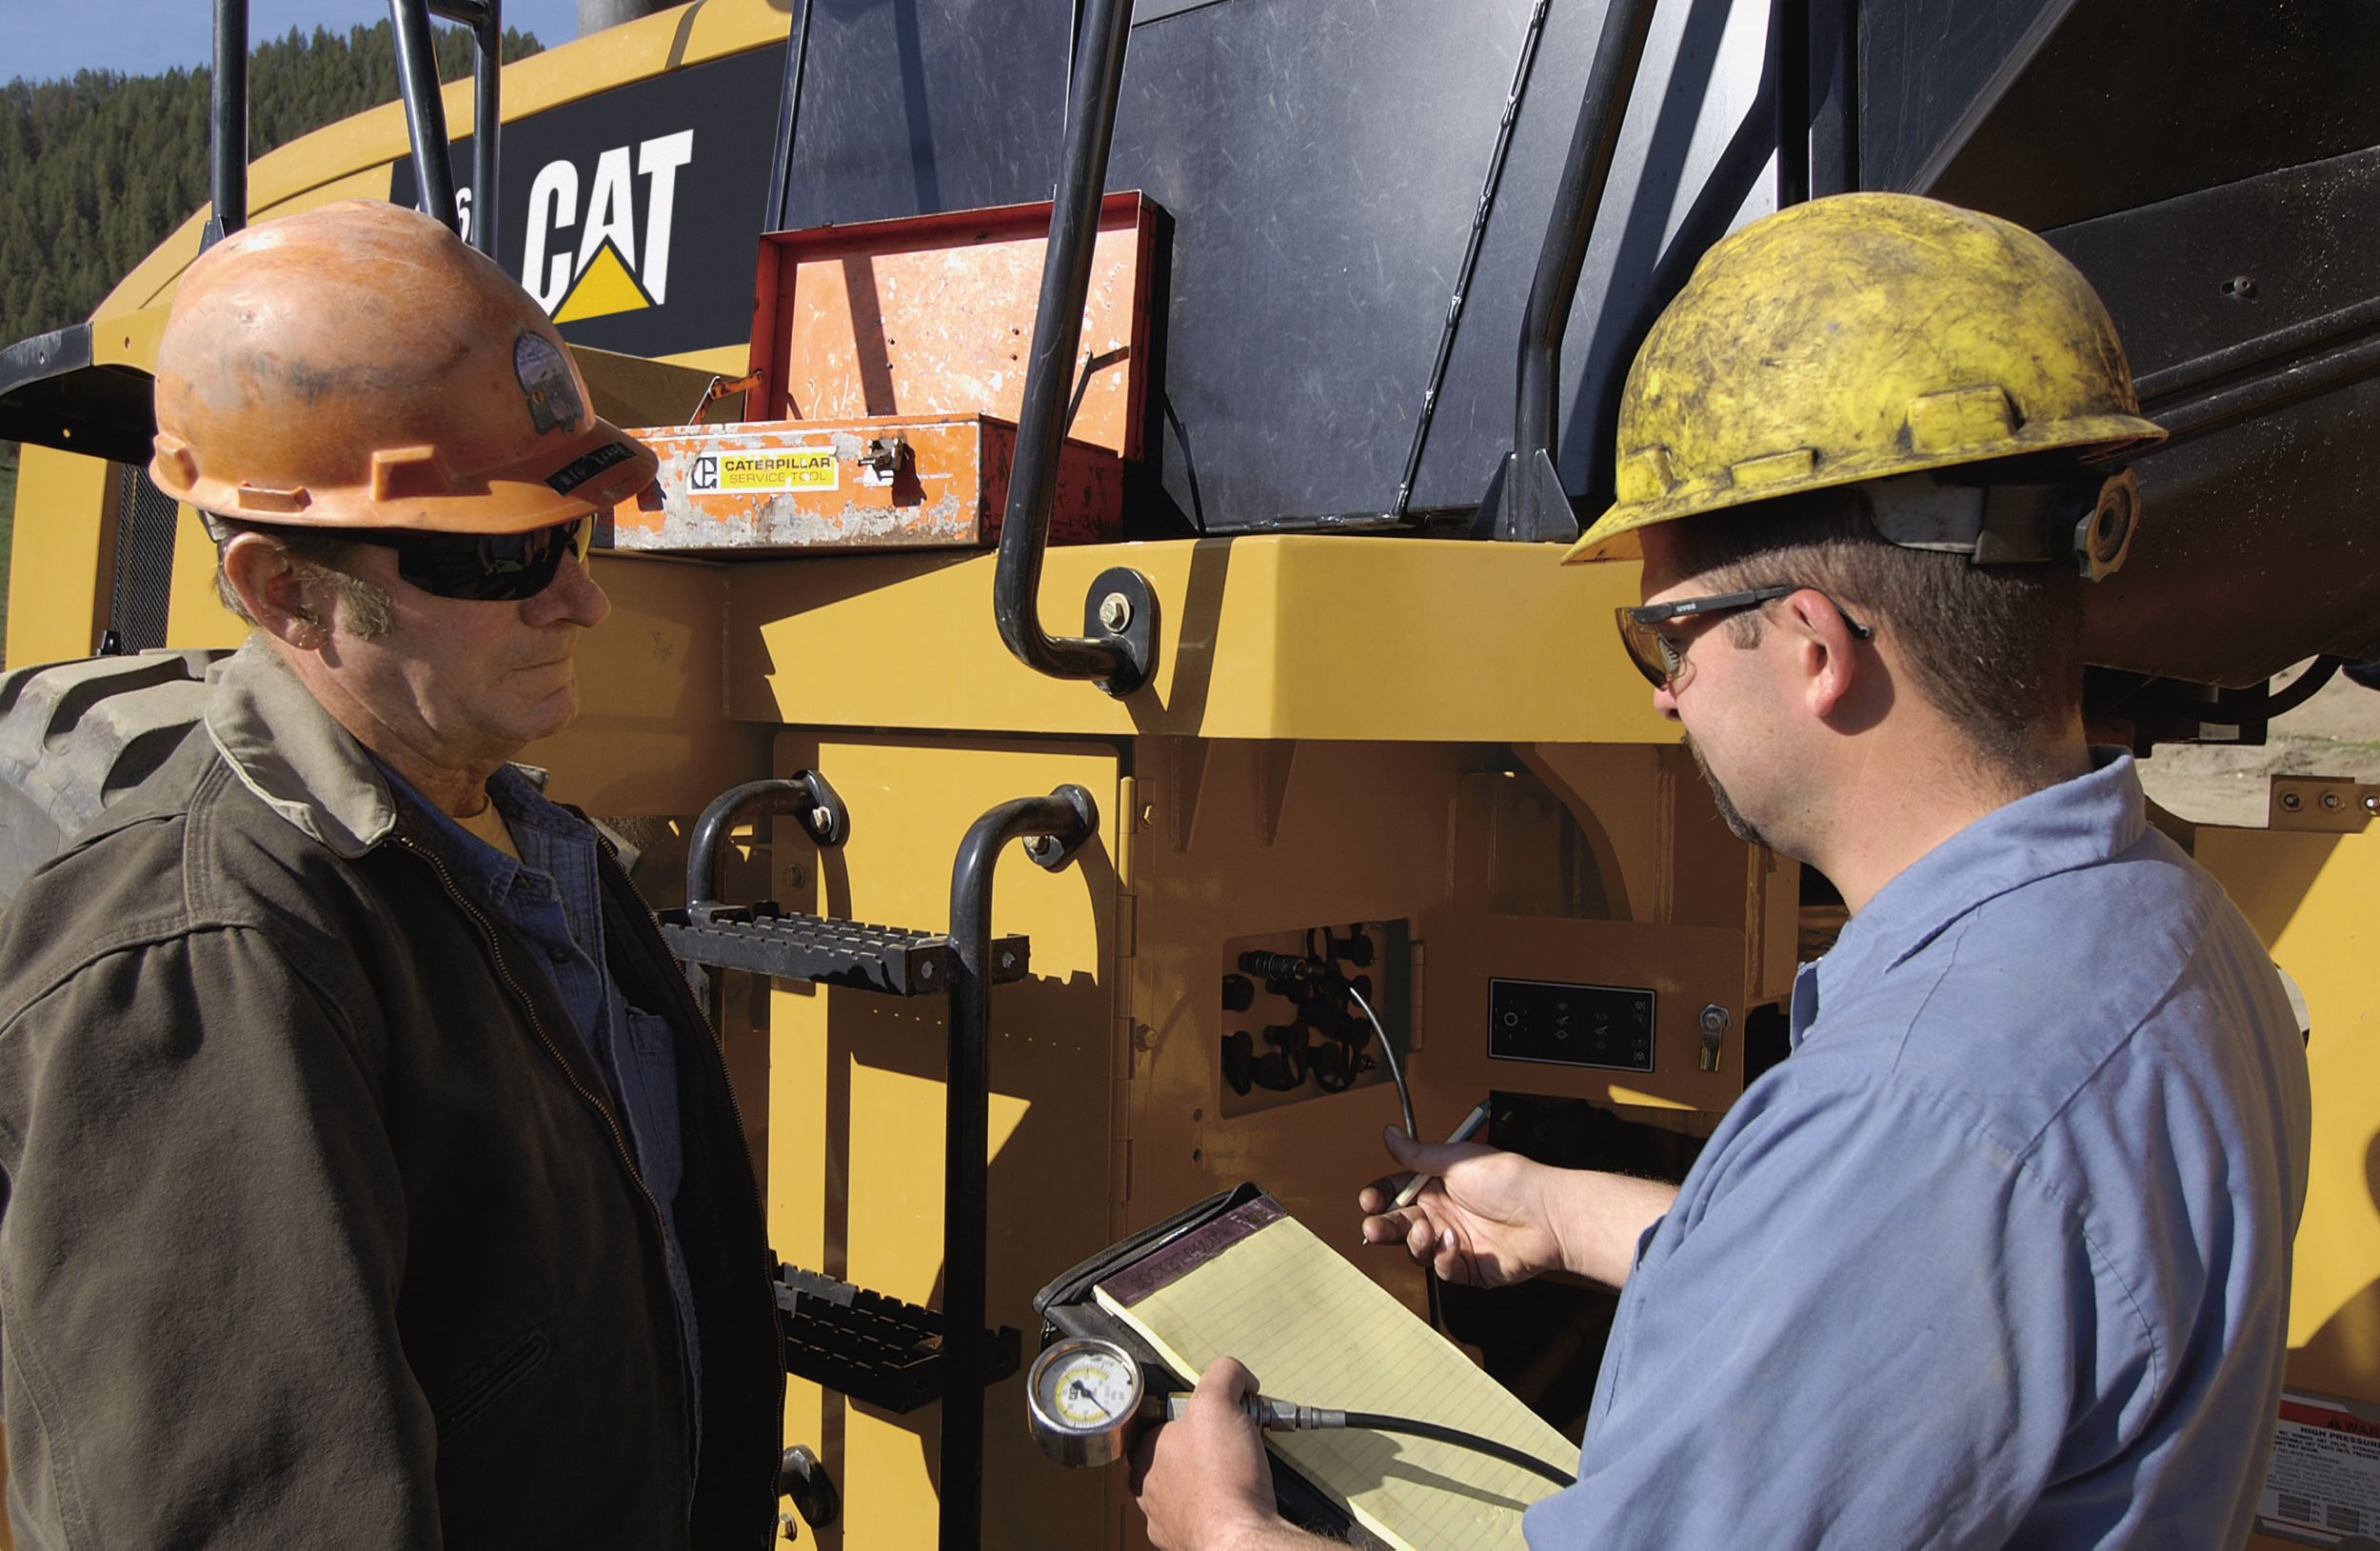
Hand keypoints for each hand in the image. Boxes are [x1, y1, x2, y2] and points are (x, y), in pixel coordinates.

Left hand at [1131, 1357, 1283, 1550]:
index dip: (1189, 1413)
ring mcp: (1163, 1518)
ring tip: (1233, 1472)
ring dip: (1204, 1479)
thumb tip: (1236, 1375)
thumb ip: (1223, 1374)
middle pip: (1171, 1455)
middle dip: (1199, 1447)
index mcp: (1144, 1451)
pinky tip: (1232, 1500)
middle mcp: (1147, 1487)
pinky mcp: (1183, 1540)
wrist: (1239, 1537)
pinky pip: (1195, 1516)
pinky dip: (1213, 1508)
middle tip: (1227, 1442)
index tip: (1211, 1416)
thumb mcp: (1219, 1402)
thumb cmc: (1222, 1479)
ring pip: (1181, 1488)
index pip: (1158, 1421)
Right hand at [1358, 1126, 1568, 1287]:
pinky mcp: (1470, 1268)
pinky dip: (1445, 1258)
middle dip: (1383, 1226)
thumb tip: (1390, 1134)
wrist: (1548, 1215)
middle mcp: (1445, 1214)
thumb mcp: (1458, 1161)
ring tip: (1427, 1230)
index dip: (1379, 1197)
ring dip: (1415, 1241)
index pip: (1397, 1192)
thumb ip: (1418, 1153)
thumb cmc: (1511, 1181)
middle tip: (1374, 1227)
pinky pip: (1443, 1270)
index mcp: (1438, 1185)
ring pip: (1417, 1250)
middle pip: (1400, 1224)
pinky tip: (1457, 1243)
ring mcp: (1455, 1242)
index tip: (1369, 1200)